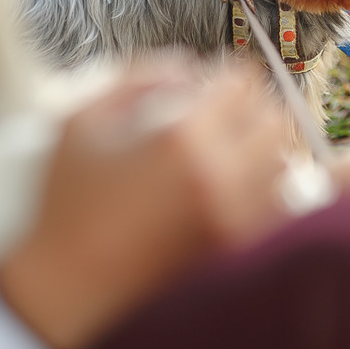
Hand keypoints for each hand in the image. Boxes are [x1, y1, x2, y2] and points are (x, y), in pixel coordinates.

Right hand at [0, 57, 286, 348]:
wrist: (65, 279)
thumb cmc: (66, 196)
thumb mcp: (82, 117)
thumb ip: (136, 76)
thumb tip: (188, 70)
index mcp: (180, 136)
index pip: (242, 83)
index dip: (229, 72)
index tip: (216, 78)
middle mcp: (218, 174)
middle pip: (274, 119)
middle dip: (254, 106)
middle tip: (227, 108)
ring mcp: (232, 214)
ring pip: (284, 162)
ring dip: (265, 144)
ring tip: (235, 143)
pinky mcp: (233, 246)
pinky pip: (278, 204)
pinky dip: (270, 183)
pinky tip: (240, 179)